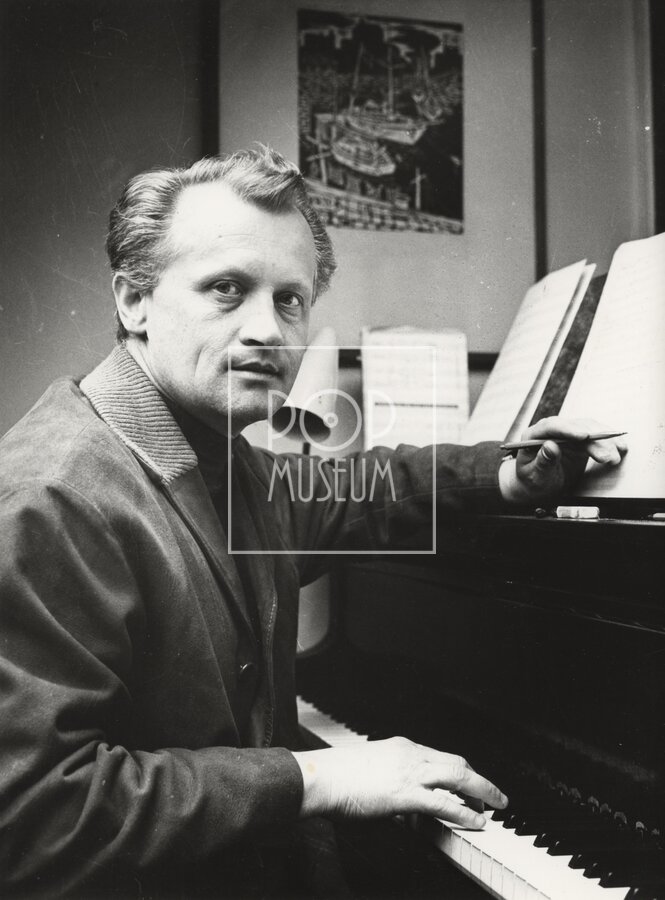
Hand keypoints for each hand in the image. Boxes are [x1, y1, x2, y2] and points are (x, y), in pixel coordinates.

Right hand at [292, 737, 507, 828]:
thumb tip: (402, 806)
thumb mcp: (371, 771)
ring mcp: (410, 773)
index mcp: (402, 747)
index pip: (441, 756)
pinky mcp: (405, 794)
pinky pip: (444, 803)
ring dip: (482, 791)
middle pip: (457, 762)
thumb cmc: (338, 777)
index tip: (471, 783)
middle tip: (494, 795)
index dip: (461, 771)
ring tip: (495, 806)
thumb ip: (390, 782)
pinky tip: (476, 821)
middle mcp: (411, 755)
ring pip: (458, 776)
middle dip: (479, 779)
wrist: (321, 777)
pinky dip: (465, 812)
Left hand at [499, 416, 627, 504]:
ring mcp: (566, 433)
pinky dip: (609, 442)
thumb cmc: (533, 481)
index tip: (584, 436)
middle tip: (607, 456)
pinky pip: (596, 437)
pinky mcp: (579, 440)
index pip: (551, 426)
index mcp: (533, 435)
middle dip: (594, 440)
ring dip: (605, 441)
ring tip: (616, 455)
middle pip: (574, 427)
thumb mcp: (535, 476)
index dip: (568, 429)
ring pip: (589, 430)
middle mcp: (551, 430)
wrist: (539, 486)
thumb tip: (550, 446)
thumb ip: (542, 461)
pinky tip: (620, 448)